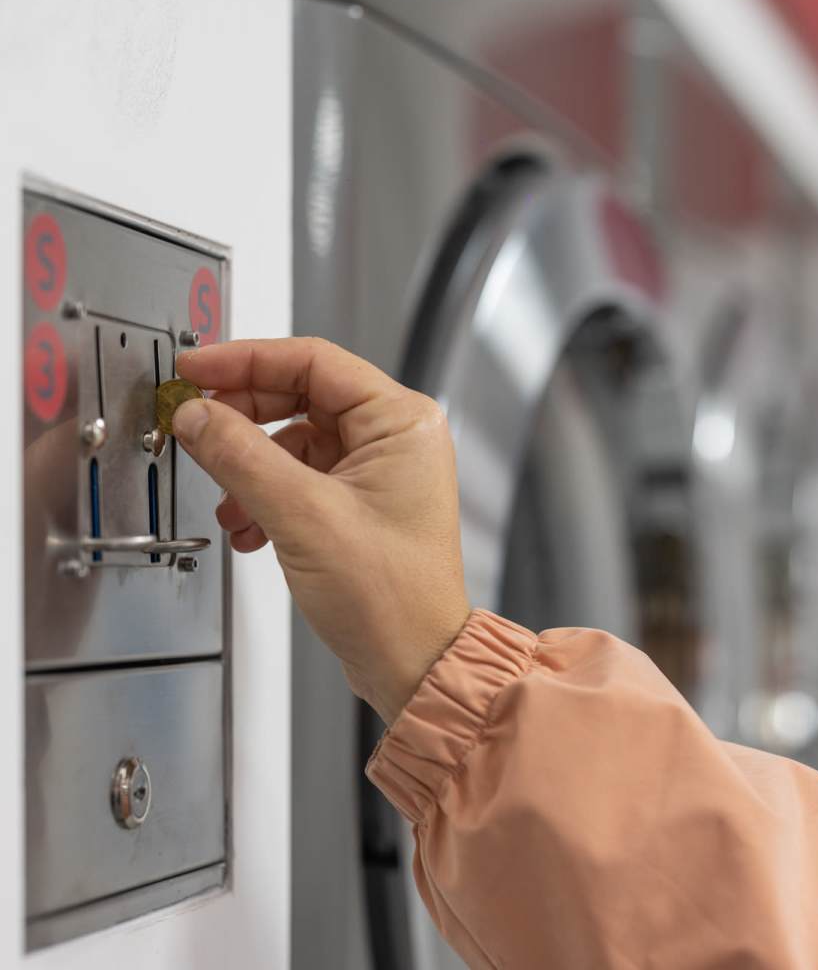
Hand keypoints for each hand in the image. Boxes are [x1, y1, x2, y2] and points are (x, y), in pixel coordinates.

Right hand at [172, 337, 469, 723]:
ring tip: (230, 506)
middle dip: (243, 420)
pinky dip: (266, 499)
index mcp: (402, 421)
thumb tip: (197, 414)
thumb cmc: (393, 598)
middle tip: (196, 428)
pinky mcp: (359, 504)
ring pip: (293, 443)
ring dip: (250, 470)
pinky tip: (249, 530)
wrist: (413, 665)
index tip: (196, 368)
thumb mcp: (303, 515)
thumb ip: (241, 455)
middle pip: (300, 398)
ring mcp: (378, 472)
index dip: (246, 359)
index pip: (313, 361)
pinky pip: (299, 479)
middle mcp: (395, 439)